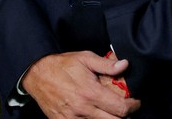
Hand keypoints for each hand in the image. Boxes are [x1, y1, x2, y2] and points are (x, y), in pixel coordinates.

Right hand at [22, 51, 140, 117]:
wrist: (37, 74)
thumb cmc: (62, 65)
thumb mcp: (85, 58)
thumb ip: (106, 64)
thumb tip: (125, 65)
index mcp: (90, 92)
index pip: (120, 108)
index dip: (133, 107)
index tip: (135, 103)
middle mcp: (82, 108)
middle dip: (124, 117)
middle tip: (126, 109)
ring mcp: (72, 118)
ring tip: (111, 111)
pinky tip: (96, 114)